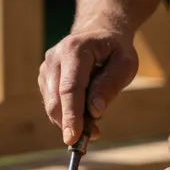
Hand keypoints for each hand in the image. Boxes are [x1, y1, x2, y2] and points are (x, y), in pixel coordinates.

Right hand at [39, 27, 138, 144]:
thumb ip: (110, 85)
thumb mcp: (125, 64)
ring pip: (51, 105)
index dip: (71, 115)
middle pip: (56, 100)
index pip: (70, 88)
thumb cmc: (115, 49)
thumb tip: (95, 110)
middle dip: (71, 123)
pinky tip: (84, 111)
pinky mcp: (44, 78)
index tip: (72, 138)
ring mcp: (46, 68)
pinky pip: (52, 104)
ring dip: (70, 120)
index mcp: (75, 50)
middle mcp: (54, 58)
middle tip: (93, 135)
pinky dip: (67, 114)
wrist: (99, 31)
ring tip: (94, 120)